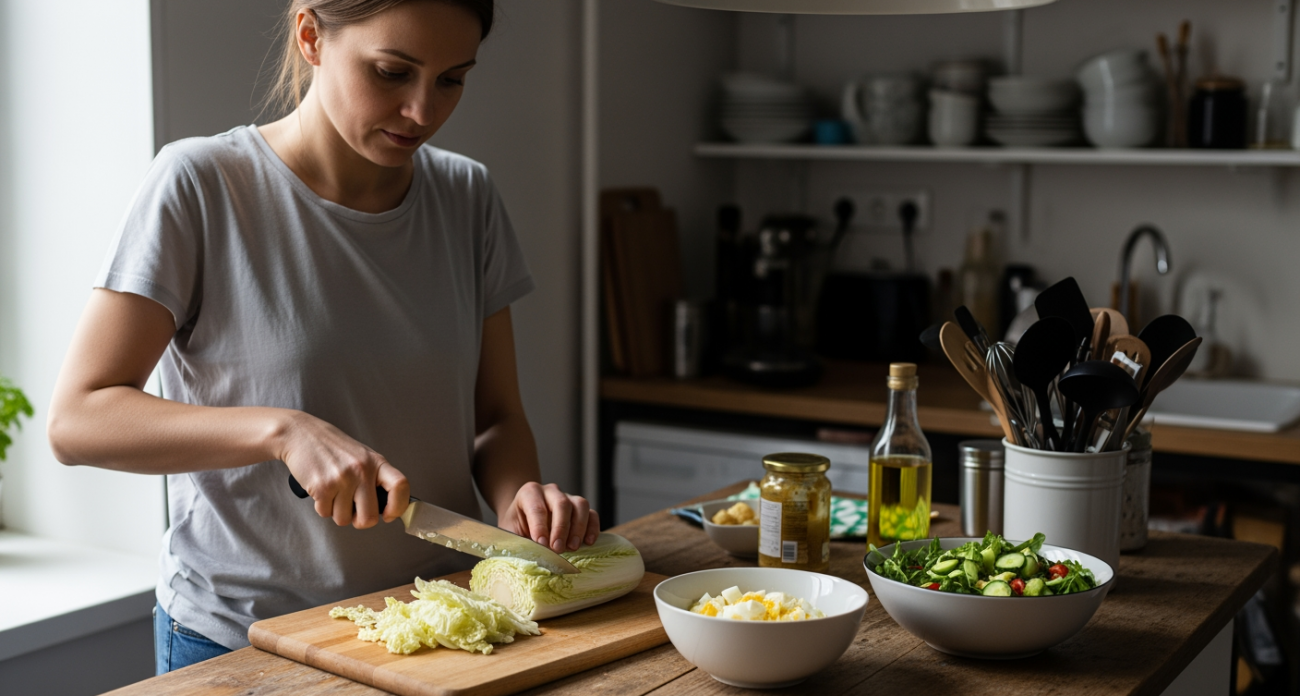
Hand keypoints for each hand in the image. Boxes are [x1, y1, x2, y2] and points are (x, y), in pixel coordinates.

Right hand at [277, 411, 408, 528]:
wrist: (301, 434)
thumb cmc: (332, 448)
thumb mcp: (362, 456)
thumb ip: (375, 478)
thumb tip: (386, 506)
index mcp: (376, 462)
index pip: (400, 486)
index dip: (398, 507)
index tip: (388, 514)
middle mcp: (362, 470)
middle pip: (369, 518)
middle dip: (359, 520)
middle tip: (353, 509)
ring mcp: (342, 479)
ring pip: (344, 519)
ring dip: (337, 511)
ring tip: (333, 492)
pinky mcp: (322, 487)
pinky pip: (325, 513)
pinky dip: (322, 507)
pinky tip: (321, 490)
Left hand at [499, 482, 598, 551]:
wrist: (523, 519)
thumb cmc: (516, 527)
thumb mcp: (510, 533)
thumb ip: (518, 542)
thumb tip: (529, 558)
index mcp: (529, 493)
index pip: (537, 507)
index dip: (540, 526)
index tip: (541, 544)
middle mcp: (550, 491)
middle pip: (562, 503)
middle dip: (561, 528)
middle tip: (557, 549)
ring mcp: (568, 497)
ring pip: (580, 505)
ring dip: (578, 527)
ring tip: (572, 547)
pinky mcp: (581, 509)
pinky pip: (592, 514)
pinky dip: (593, 527)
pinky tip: (588, 542)